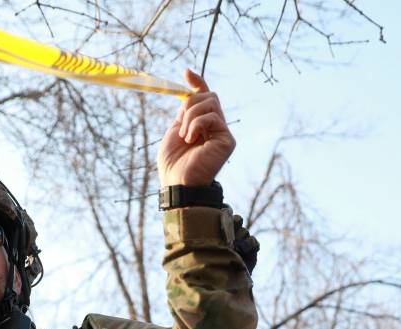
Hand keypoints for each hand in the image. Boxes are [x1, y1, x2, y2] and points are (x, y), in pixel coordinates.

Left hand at [157, 71, 235, 187]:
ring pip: (210, 103)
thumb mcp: (174, 131)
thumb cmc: (173, 164)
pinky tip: (191, 139)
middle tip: (180, 123)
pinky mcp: (227, 140)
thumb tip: (189, 90)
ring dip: (191, 116)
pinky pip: (213, 117)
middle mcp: (215, 127)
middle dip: (190, 103)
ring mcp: (222, 133)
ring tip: (184, 135)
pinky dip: (196, 124)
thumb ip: (183, 112)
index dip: (197, 83)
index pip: (204, 98)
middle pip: (208, 96)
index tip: (186, 72)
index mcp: (201, 125)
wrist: (177, 184)